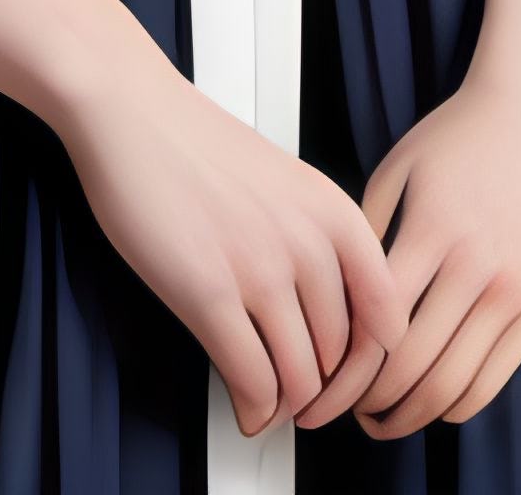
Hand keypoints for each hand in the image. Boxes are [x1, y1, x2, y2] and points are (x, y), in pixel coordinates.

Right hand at [57, 46, 412, 440]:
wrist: (133, 110)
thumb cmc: (197, 144)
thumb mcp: (286, 184)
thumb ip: (315, 242)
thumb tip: (326, 317)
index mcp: (334, 214)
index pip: (387, 319)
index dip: (371, 365)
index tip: (348, 377)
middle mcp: (308, 243)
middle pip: (342, 359)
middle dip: (322, 392)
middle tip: (301, 398)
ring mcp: (261, 269)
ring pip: (300, 380)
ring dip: (286, 407)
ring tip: (271, 404)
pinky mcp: (209, 292)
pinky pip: (252, 380)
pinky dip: (253, 410)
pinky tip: (244, 407)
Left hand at [313, 57, 520, 438]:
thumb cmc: (460, 137)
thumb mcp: (397, 169)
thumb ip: (365, 233)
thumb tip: (335, 298)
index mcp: (434, 231)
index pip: (378, 324)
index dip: (344, 368)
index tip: (322, 384)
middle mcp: (479, 267)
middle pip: (414, 366)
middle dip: (371, 402)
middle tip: (343, 411)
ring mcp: (516, 290)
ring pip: (455, 385)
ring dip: (412, 416)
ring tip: (383, 418)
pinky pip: (495, 378)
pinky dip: (458, 405)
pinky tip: (431, 403)